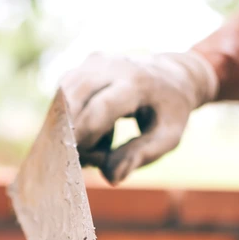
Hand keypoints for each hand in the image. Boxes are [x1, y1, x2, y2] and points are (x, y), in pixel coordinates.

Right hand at [61, 51, 218, 184]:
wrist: (173, 75)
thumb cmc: (170, 112)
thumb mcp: (168, 137)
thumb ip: (140, 156)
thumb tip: (112, 178)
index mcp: (139, 82)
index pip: (101, 107)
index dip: (86, 135)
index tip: (82, 160)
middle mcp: (114, 65)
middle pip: (75, 98)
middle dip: (72, 132)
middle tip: (86, 158)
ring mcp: (96, 61)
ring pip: (64, 95)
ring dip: (68, 124)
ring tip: (96, 143)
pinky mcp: (84, 65)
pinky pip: (65, 94)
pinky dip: (69, 116)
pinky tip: (90, 130)